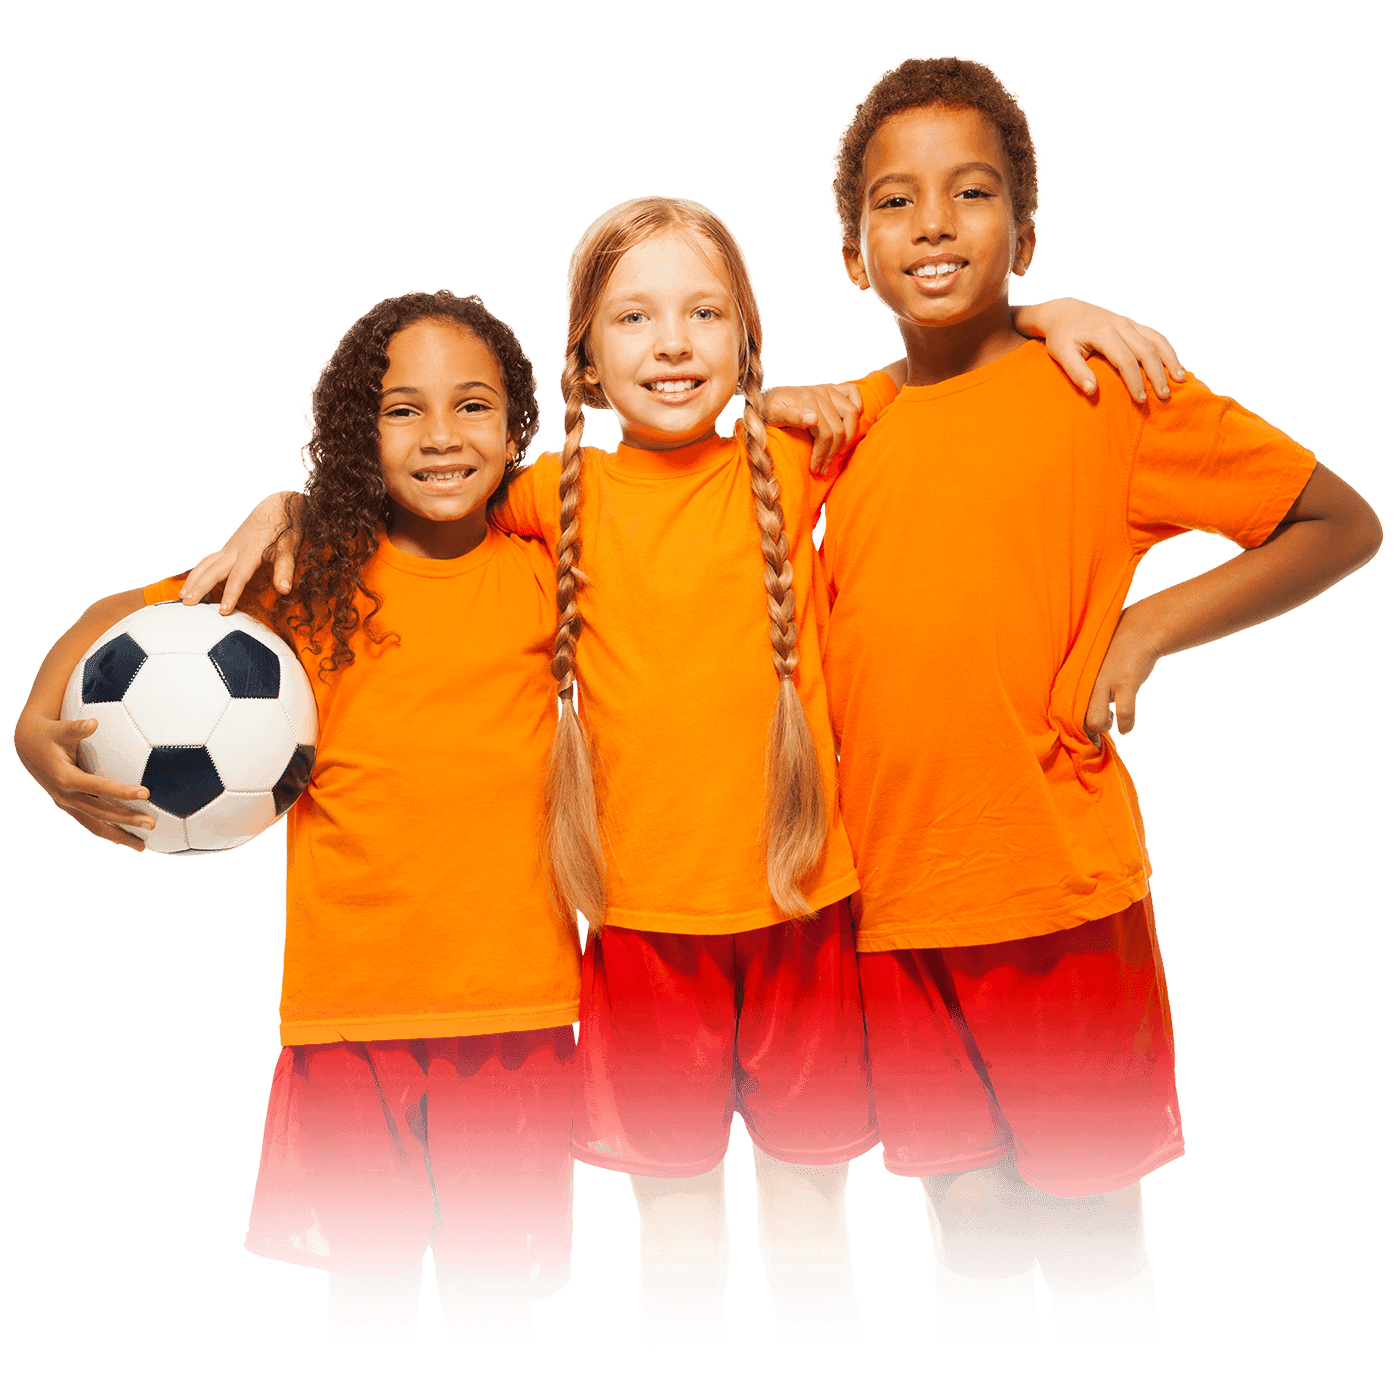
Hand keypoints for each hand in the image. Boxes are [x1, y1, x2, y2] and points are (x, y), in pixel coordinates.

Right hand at [14, 713, 153, 850]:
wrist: (27, 747)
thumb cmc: (50, 734)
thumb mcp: (60, 729)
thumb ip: (76, 728)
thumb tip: (93, 722)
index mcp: (66, 779)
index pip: (98, 788)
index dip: (121, 792)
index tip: (146, 793)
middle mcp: (66, 796)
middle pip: (100, 813)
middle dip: (126, 820)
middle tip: (152, 824)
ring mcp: (67, 805)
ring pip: (94, 825)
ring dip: (118, 836)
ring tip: (142, 847)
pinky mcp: (70, 807)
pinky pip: (91, 823)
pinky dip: (109, 832)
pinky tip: (129, 839)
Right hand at [180, 491, 299, 612]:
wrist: (274, 506)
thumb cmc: (282, 528)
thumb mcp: (289, 548)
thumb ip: (285, 569)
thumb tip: (284, 590)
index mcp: (250, 552)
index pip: (239, 576)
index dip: (231, 593)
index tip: (224, 610)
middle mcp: (234, 550)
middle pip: (213, 570)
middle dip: (200, 587)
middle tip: (187, 603)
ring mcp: (228, 548)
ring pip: (205, 564)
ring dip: (192, 580)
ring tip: (182, 596)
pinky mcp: (226, 548)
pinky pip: (206, 561)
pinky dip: (194, 572)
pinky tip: (187, 583)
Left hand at [763, 382, 863, 474]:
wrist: (767, 399)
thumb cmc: (768, 411)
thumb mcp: (773, 416)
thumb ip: (791, 417)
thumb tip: (814, 419)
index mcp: (807, 400)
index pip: (826, 434)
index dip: (822, 455)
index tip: (815, 470)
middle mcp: (821, 392)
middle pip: (840, 428)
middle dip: (832, 452)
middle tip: (823, 468)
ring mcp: (828, 388)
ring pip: (852, 413)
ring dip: (849, 436)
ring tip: (837, 452)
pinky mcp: (832, 387)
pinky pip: (853, 392)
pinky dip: (857, 405)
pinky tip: (848, 423)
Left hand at [1015, 299, 1184, 402]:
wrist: (1066, 311)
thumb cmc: (1062, 336)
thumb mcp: (1061, 353)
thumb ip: (1076, 371)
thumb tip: (1092, 391)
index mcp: (1103, 332)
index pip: (1124, 359)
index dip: (1134, 381)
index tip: (1140, 400)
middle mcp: (1120, 324)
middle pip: (1146, 350)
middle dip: (1157, 374)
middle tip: (1164, 397)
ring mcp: (1129, 322)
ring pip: (1157, 339)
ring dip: (1171, 359)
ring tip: (1181, 380)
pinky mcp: (1133, 323)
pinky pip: (1156, 335)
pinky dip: (1168, 350)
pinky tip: (1175, 366)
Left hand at [1083, 613, 1160, 747]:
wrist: (1138, 631)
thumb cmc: (1111, 655)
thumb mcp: (1088, 669)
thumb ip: (1080, 687)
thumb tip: (1078, 714)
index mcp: (1074, 680)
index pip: (1061, 712)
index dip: (1070, 730)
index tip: (1081, 736)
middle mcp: (1085, 682)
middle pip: (1075, 721)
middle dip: (1087, 735)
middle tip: (1097, 735)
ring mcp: (1105, 682)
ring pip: (1096, 722)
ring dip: (1105, 728)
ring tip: (1112, 720)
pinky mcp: (1125, 682)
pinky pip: (1124, 713)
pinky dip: (1126, 725)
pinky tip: (1126, 727)